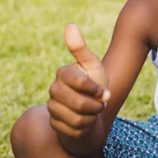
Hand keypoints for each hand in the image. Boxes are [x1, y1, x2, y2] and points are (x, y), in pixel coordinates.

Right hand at [47, 24, 109, 138]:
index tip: (105, 93)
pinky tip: (87, 121)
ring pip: (77, 119)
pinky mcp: (54, 124)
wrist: (92, 106)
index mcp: (62, 73)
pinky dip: (86, 128)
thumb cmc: (94, 82)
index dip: (95, 89)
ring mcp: (52, 107)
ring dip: (92, 117)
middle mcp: (53, 89)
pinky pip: (74, 131)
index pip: (80, 82)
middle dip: (96, 106)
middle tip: (101, 103)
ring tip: (94, 111)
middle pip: (78, 103)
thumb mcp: (93, 65)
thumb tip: (70, 26)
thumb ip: (81, 48)